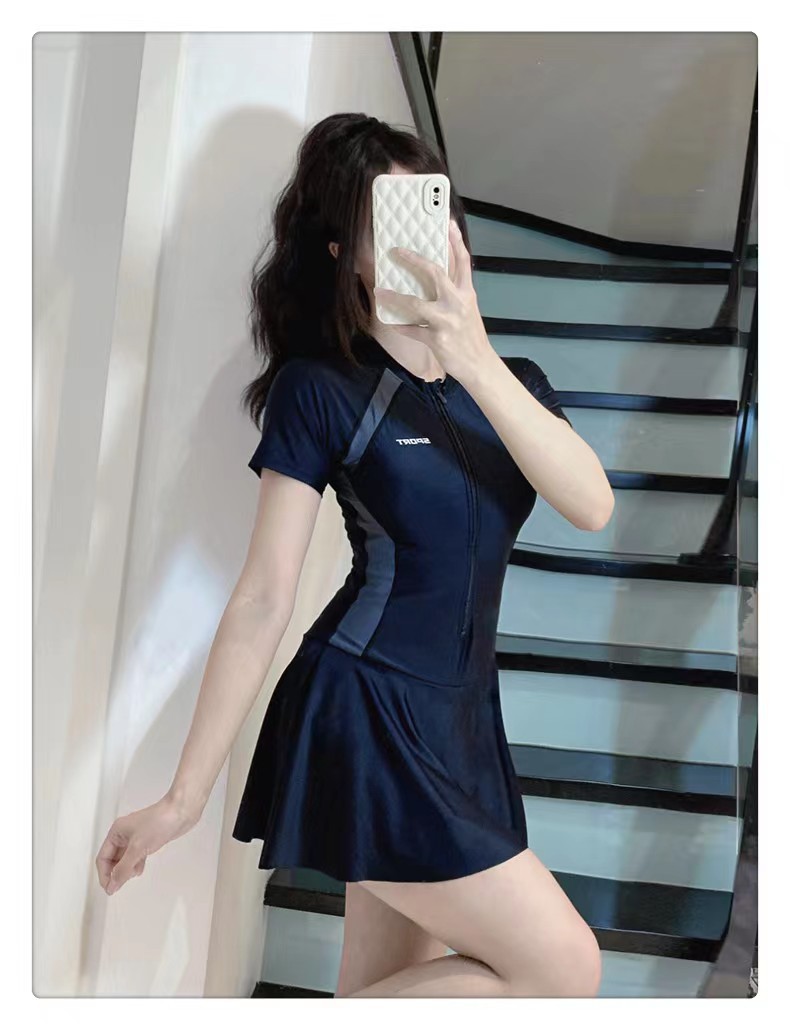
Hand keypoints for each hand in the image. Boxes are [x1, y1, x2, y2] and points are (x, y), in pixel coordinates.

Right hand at [95, 793, 199, 896]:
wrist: (181, 812)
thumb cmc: (159, 822)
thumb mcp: (137, 848)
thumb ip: (123, 868)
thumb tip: (112, 885)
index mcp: (116, 831)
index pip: (103, 858)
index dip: (104, 874)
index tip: (110, 888)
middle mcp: (124, 834)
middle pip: (112, 859)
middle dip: (115, 872)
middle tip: (121, 884)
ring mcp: (136, 837)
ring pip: (124, 859)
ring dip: (126, 869)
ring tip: (133, 875)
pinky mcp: (147, 840)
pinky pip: (135, 856)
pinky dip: (135, 864)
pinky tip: (140, 869)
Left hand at [373, 219, 495, 383]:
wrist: (480, 365)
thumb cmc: (470, 336)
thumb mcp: (468, 309)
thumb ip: (454, 293)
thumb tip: (433, 278)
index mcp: (467, 294)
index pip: (462, 261)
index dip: (455, 241)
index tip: (447, 222)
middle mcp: (458, 303)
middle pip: (435, 273)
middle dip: (414, 259)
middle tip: (396, 250)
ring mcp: (447, 322)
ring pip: (416, 304)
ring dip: (395, 297)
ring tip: (379, 291)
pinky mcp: (437, 340)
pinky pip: (412, 330)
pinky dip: (399, 326)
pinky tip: (389, 322)